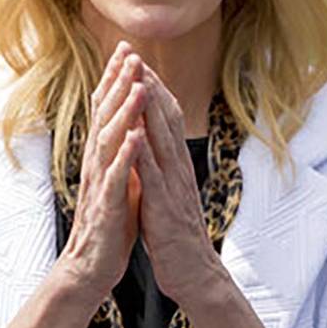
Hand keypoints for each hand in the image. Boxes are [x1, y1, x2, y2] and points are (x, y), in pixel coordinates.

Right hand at [58, 42, 147, 300]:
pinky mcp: (107, 205)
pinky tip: (137, 136)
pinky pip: (117, 176)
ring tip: (138, 85)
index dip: (114, 78)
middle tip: (130, 52)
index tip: (125, 49)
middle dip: (118, 82)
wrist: (91, 266)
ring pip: (110, 140)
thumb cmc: (108, 221)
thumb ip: (120, 149)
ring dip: (124, 111)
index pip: (106, 108)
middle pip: (106, 115)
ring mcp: (100, 182)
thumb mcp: (117, 176)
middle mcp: (97, 162)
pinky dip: (126, 154)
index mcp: (102, 154)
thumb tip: (131, 121)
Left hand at [134, 64, 221, 303]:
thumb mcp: (166, 188)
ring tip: (137, 80)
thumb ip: (159, 162)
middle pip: (166, 118)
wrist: (194, 272)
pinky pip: (153, 175)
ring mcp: (173, 185)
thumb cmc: (174, 231)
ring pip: (162, 139)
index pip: (166, 116)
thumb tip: (147, 134)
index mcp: (176, 163)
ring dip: (149, 109)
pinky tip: (133, 133)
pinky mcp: (164, 207)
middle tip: (136, 56)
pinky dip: (143, 152)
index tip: (138, 60)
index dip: (152, 86)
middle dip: (150, 85)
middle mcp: (178, 167)